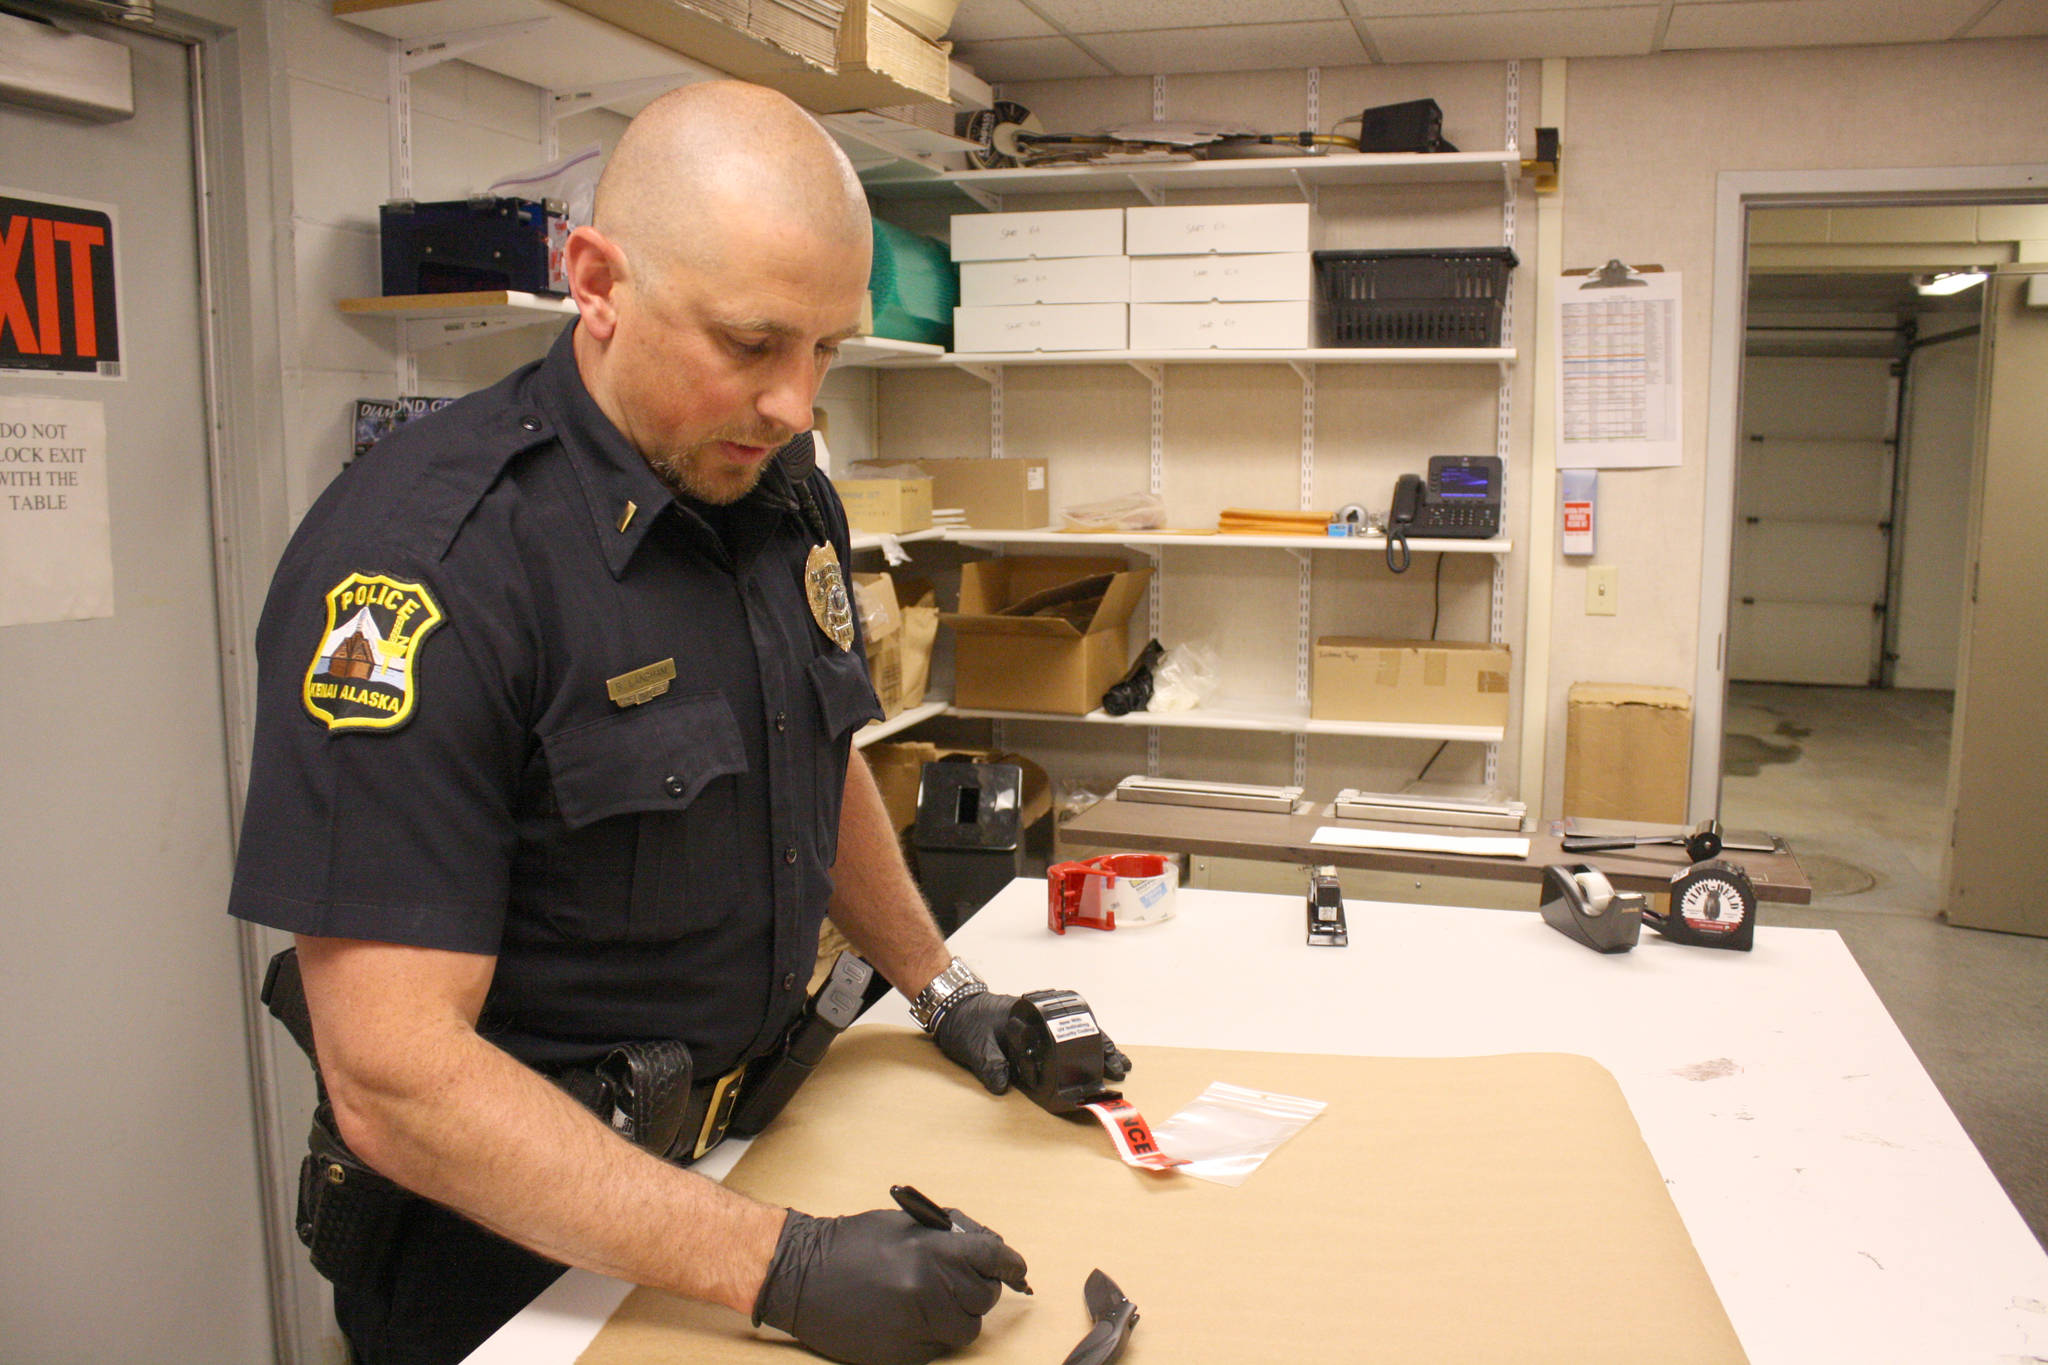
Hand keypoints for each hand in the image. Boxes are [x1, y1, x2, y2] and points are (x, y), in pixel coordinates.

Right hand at [752, 1207, 1027, 1364]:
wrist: (801, 1277)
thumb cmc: (850, 1244)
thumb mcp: (904, 1223)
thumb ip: (950, 1234)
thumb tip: (988, 1247)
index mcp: (930, 1252)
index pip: (992, 1259)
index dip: (1010, 1263)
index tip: (1017, 1269)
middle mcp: (927, 1291)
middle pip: (983, 1297)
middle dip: (977, 1286)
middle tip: (960, 1279)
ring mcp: (915, 1327)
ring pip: (967, 1328)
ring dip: (959, 1314)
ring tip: (933, 1300)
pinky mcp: (902, 1355)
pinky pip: (941, 1349)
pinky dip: (936, 1335)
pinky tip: (913, 1318)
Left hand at [932, 992, 1131, 1095]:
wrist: (950, 1008)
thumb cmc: (963, 1021)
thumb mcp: (974, 1044)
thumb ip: (989, 1063)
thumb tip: (1002, 1085)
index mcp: (1030, 1018)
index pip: (1069, 1032)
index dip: (1092, 1047)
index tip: (1108, 1065)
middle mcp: (1038, 1019)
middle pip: (1079, 1032)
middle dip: (1102, 1049)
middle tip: (1121, 1069)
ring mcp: (1036, 1026)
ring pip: (1073, 1035)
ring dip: (1093, 1049)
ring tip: (1114, 1066)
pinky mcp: (1031, 1034)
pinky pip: (1060, 1041)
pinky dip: (1076, 1050)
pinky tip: (1085, 1062)